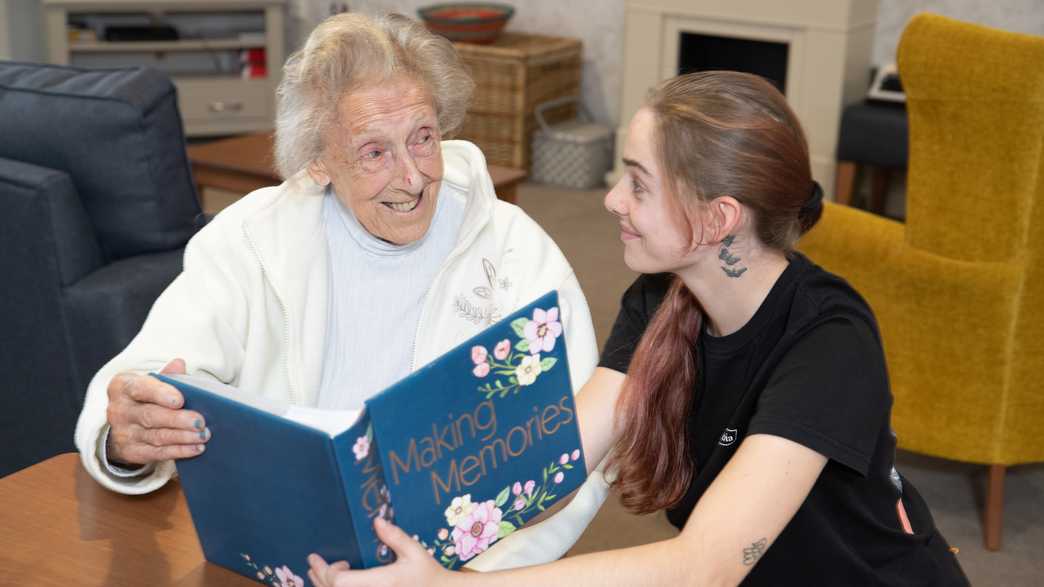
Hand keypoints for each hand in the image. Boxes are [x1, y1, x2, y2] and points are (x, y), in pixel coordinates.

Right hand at [105, 358, 208, 464]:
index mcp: (122, 387)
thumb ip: (167, 375)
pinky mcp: (131, 452)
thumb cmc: (145, 397)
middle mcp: (118, 410)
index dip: (160, 394)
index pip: (140, 388)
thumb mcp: (151, 382)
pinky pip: (158, 453)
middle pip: (151, 416)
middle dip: (177, 420)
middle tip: (200, 422)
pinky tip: (196, 448)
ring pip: (157, 436)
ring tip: (203, 435)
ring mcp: (123, 433)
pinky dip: (179, 451)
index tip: (180, 400)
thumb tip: (179, 364)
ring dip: (183, 437)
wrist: (124, 424)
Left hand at [308, 517, 452, 586]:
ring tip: (319, 575)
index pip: (340, 582)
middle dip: (319, 578)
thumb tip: (377, 521)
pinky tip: (340, 583)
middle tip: (313, 564)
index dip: (325, 571)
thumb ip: (395, 537)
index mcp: (380, 582)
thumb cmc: (427, 573)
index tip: (323, 559)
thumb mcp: (414, 551)